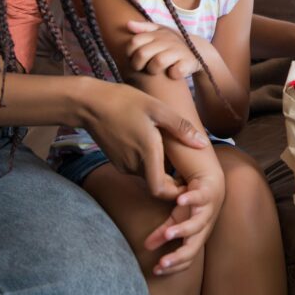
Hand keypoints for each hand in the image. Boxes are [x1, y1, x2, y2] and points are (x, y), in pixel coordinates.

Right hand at [79, 79, 209, 199]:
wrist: (90, 103)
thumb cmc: (125, 102)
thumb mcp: (158, 109)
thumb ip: (181, 128)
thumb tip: (203, 143)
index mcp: (147, 153)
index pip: (160, 190)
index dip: (175, 193)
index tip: (187, 183)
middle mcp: (133, 164)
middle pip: (156, 183)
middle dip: (172, 179)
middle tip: (186, 166)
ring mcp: (123, 164)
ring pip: (147, 174)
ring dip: (160, 168)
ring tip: (171, 150)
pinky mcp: (116, 160)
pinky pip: (137, 166)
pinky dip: (147, 161)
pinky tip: (153, 143)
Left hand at [125, 20, 201, 79]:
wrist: (199, 49)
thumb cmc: (172, 42)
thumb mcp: (160, 31)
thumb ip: (144, 28)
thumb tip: (128, 24)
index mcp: (157, 34)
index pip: (135, 41)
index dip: (130, 52)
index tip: (133, 57)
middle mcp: (167, 41)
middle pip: (142, 54)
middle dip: (138, 64)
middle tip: (141, 68)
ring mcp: (179, 51)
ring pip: (158, 62)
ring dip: (153, 70)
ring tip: (155, 70)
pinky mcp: (188, 63)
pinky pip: (176, 71)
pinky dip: (173, 74)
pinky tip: (172, 74)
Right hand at [143, 168, 224, 274]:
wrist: (211, 183)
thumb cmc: (194, 206)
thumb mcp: (176, 220)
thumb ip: (162, 233)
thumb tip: (146, 246)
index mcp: (196, 237)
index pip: (187, 259)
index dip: (173, 266)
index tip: (156, 270)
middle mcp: (204, 227)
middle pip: (194, 247)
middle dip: (178, 257)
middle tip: (162, 263)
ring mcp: (207, 211)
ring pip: (198, 224)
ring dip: (183, 230)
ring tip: (167, 234)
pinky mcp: (207, 194)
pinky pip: (200, 197)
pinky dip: (190, 199)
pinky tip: (179, 200)